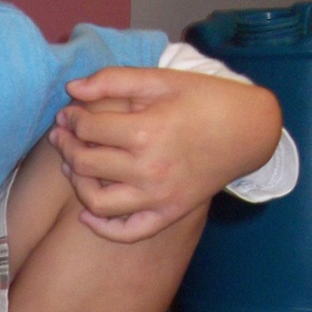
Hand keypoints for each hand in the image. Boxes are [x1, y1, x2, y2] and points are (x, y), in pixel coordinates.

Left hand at [48, 67, 281, 241]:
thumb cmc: (204, 100)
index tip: (68, 115)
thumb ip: (113, 80)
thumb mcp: (161, 80)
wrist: (249, 130)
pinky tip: (86, 214)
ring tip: (72, 167)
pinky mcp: (169, 214)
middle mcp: (150, 169)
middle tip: (63, 136)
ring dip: (77, 184)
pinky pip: (128, 232)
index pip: (88, 129)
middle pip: (86, 164)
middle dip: (67, 147)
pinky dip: (102, 228)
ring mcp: (159, 197)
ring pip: (98, 203)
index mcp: (146, 131)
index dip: (71, 119)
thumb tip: (71, 89)